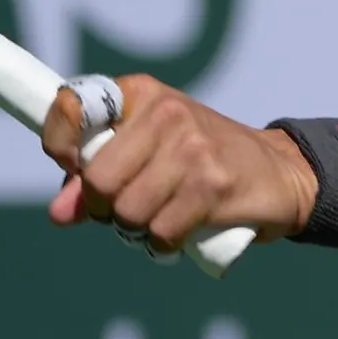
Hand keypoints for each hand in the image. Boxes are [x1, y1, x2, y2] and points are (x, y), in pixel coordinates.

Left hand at [40, 75, 317, 251]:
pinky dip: (162, 245)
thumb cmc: (201, 162)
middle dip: (102, 208)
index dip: (59, 146)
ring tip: (156, 219)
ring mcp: (192, 148)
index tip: (74, 169)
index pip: (72, 106)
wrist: (278, 171)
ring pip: (127, 212)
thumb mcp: (148, 152)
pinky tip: (177, 233)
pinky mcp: (212, 185)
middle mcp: (166, 113)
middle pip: (97, 179)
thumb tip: (59, 213)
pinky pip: (160, 233)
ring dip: (135, 231)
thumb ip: (97, 176)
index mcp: (141, 94)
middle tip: (124, 209)